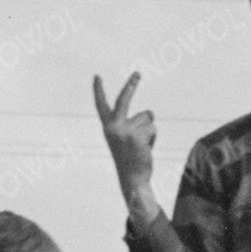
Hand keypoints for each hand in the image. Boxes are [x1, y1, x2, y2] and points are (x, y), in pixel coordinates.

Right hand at [89, 69, 157, 198]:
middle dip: (131, 85)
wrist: (132, 178)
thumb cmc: (131, 158)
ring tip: (142, 145)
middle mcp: (112, 127)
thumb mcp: (127, 139)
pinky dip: (153, 138)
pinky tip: (146, 149)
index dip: (99, 90)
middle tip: (138, 72)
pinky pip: (152, 128)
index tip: (97, 76)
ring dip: (149, 131)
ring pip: (147, 119)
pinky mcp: (136, 137)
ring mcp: (124, 132)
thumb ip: (134, 123)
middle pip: (124, 101)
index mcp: (107, 127)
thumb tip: (150, 113)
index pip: (101, 105)